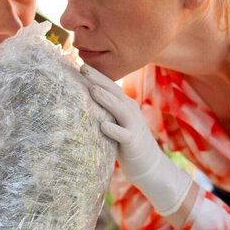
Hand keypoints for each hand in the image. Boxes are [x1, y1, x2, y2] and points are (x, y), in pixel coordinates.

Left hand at [81, 64, 192, 214]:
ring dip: (106, 100)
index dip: (96, 75)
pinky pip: (122, 134)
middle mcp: (130, 111)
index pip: (110, 86)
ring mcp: (132, 126)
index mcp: (124, 105)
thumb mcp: (116, 122)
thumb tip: (81, 99)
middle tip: (82, 68)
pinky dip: (113, 129)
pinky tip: (103, 125)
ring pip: (119, 110)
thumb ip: (104, 111)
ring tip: (92, 90)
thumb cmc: (126, 143)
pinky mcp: (132, 142)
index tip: (80, 64)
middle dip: (99, 79)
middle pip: (114, 92)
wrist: (148, 165)